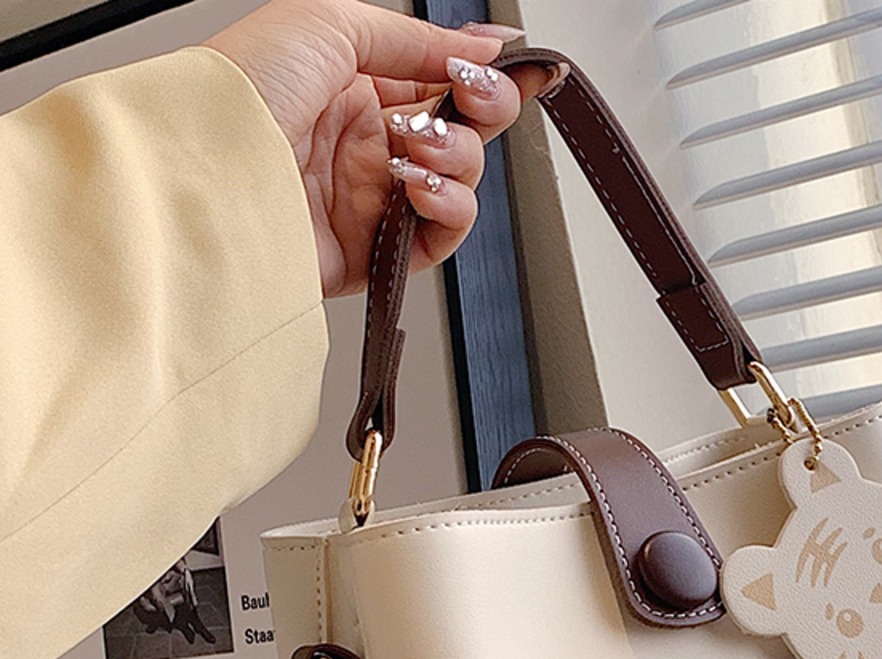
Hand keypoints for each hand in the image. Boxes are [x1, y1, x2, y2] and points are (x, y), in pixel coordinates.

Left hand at [205, 0, 541, 296]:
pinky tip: (420, 188)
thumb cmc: (240, 91)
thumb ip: (415, 38)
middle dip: (479, 113)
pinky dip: (447, 210)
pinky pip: (440, 237)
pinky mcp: (373, 251)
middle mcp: (367, 141)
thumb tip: (479, 44)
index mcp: (355, 86)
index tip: (518, 70)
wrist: (205, 171)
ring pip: (459, 183)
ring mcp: (372, 197)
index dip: (484, 77)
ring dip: (455, 160)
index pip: (442, 83)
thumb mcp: (330, 24)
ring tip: (416, 150)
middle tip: (470, 100)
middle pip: (462, 132)